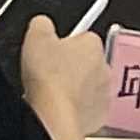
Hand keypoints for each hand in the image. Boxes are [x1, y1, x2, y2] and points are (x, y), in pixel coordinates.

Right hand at [15, 16, 111, 139]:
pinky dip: (76, 107)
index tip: (53, 50)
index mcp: (92, 45)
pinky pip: (89, 107)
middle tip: (51, 71)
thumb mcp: (35, 36)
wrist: (54, 115)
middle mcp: (105, 68)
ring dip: (75, 87)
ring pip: (90, 85)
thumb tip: (43, 24)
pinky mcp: (100, 116)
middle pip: (88, 62)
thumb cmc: (49, 78)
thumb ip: (42, 23)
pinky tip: (59, 106)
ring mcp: (105, 94)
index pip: (83, 37)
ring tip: (53, 90)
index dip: (65, 43)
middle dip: (72, 66)